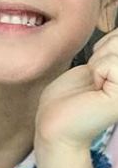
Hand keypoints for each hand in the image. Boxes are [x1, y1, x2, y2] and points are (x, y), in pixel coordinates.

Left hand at [36, 29, 117, 151]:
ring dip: (98, 61)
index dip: (109, 45)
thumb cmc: (72, 95)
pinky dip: (96, 70)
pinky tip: (95, 87)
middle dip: (103, 52)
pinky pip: (111, 63)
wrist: (56, 123)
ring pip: (116, 50)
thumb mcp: (97, 64)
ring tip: (96, 82)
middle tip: (96, 75)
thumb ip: (113, 49)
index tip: (100, 68)